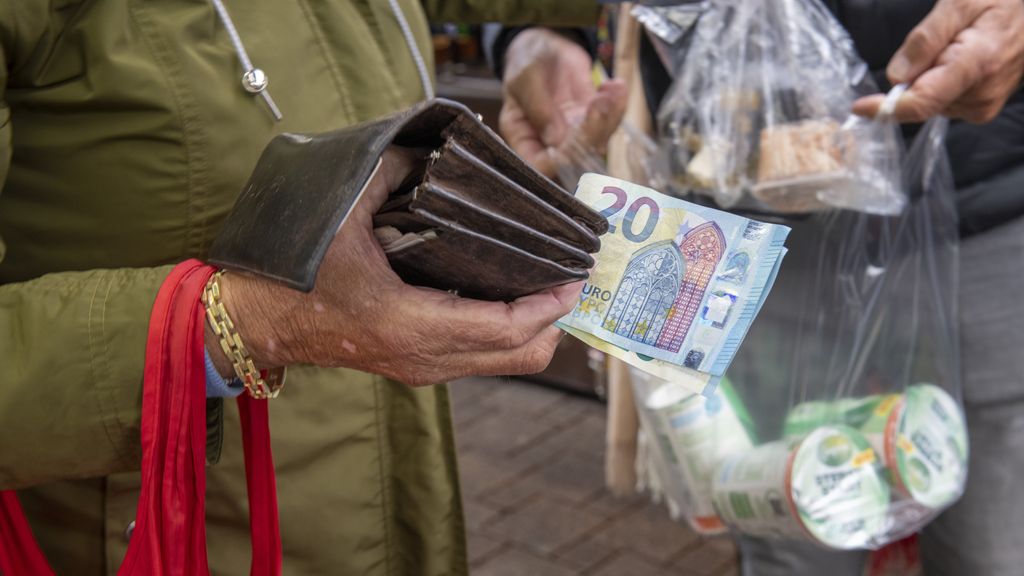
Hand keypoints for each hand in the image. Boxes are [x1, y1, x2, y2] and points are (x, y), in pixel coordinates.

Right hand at [212, 147, 583, 386]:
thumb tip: (429, 149)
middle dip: (554, 320)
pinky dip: (509, 333)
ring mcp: (423, 369)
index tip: (573, 277)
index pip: (502, 328)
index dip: (546, 306)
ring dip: (534, 328)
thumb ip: (386, 172)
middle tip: (569, 278)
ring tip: (548, 283)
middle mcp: (424, 358)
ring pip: (505, 362)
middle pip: (519, 355)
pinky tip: (510, 295)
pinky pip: (482, 358)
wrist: (262, 320)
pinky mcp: (419, 366)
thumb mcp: (338, 214)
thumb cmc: (295, 273)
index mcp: (408, 324)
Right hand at [500, 28, 627, 177]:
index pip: (541, 165)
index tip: (576, 134)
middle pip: (574, 158)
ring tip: (613, 88)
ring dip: (610, 117)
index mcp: (523, 138)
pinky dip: (617, 106)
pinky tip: (615, 85)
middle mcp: (548, 142)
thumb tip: (555, 139)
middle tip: (601, 100)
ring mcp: (572, 132)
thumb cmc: (526, 60)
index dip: (560, 159)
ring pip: (597, 141)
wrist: (545, 46)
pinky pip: (609, 123)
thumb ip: (537, 105)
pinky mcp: (591, 120)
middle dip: (592, 132)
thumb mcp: (525, 77)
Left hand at [853, 0, 1023, 122]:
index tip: (860, 107)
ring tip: (956, 47)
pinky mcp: (981, 109)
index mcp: (977, 64)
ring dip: (929, 78)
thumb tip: (896, 77)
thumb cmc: (1000, 1)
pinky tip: (959, 62)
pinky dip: (940, 84)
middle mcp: (981, 94)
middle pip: (921, 100)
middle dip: (914, 77)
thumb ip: (925, 40)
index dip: (886, 108)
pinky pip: (943, 102)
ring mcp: (983, 105)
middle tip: (939, 42)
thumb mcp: (960, 3)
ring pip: (930, 101)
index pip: (922, 101)